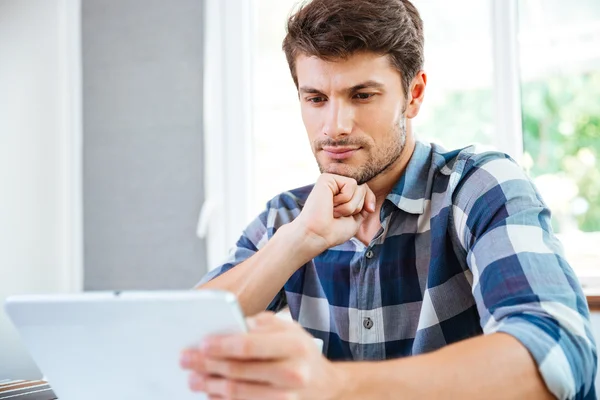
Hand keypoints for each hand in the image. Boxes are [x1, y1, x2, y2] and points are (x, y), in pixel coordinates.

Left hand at [180, 312, 347, 399]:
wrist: (326, 384)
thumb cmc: (300, 351)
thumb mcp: (288, 328)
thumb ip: (259, 324)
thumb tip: (227, 325)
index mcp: (293, 345)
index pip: (249, 345)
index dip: (222, 345)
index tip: (202, 343)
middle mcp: (292, 373)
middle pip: (239, 371)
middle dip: (207, 365)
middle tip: (186, 359)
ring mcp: (286, 398)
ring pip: (238, 394)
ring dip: (210, 386)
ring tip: (193, 378)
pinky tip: (211, 393)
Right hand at [292, 173, 375, 252]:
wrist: (317, 235)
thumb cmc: (333, 231)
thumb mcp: (356, 219)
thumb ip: (364, 205)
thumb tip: (369, 198)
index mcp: (341, 194)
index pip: (365, 190)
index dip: (370, 200)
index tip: (369, 210)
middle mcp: (336, 185)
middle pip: (364, 188)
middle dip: (357, 206)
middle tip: (338, 215)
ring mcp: (331, 181)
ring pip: (359, 187)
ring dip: (350, 206)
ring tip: (333, 210)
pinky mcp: (327, 178)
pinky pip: (351, 184)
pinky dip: (344, 199)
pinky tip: (330, 204)